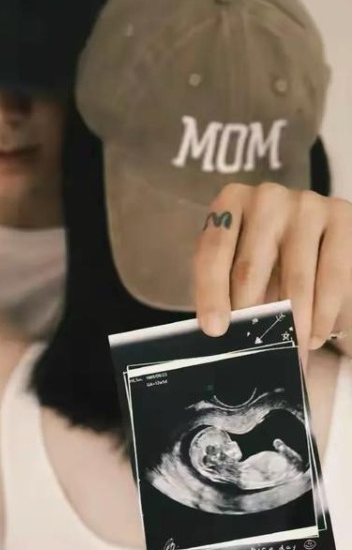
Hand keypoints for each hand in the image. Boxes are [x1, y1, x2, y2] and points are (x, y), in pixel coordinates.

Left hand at [193, 183, 351, 358]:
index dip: (211, 292)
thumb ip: (228, 289)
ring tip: (289, 351)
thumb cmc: (269, 260)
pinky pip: (332, 277)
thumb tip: (221, 334)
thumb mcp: (240, 267)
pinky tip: (314, 336)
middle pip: (250, 267)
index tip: (214, 330)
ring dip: (290, 324)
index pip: (213, 250)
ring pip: (294, 279)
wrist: (321, 241)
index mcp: (230, 202)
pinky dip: (322, 315)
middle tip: (254, 352)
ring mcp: (308, 205)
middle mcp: (267, 198)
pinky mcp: (344, 218)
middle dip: (251, 316)